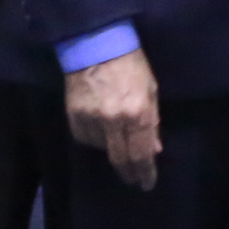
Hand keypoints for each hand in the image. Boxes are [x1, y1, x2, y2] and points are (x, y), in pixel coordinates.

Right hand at [66, 52, 162, 188]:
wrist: (96, 44)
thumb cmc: (131, 64)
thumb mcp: (150, 89)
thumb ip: (152, 120)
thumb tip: (154, 149)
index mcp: (137, 113)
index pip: (141, 154)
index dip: (145, 172)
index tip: (146, 184)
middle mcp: (114, 120)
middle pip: (121, 159)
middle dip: (129, 172)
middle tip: (133, 179)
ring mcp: (92, 118)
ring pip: (103, 149)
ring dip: (112, 148)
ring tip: (117, 135)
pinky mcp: (74, 116)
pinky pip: (86, 138)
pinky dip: (95, 137)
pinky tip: (101, 127)